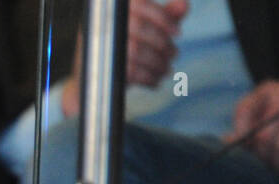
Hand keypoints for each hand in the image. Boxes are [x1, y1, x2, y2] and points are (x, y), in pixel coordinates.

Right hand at [62, 0, 188, 118]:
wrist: (94, 80)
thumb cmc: (124, 49)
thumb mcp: (147, 30)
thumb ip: (166, 16)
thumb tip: (184, 6)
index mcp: (115, 10)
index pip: (141, 5)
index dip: (163, 17)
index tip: (178, 33)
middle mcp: (104, 23)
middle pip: (140, 29)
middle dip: (163, 43)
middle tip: (174, 54)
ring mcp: (100, 45)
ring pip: (137, 51)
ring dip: (157, 63)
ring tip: (166, 70)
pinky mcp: (100, 67)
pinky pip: (130, 71)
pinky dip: (148, 78)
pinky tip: (155, 81)